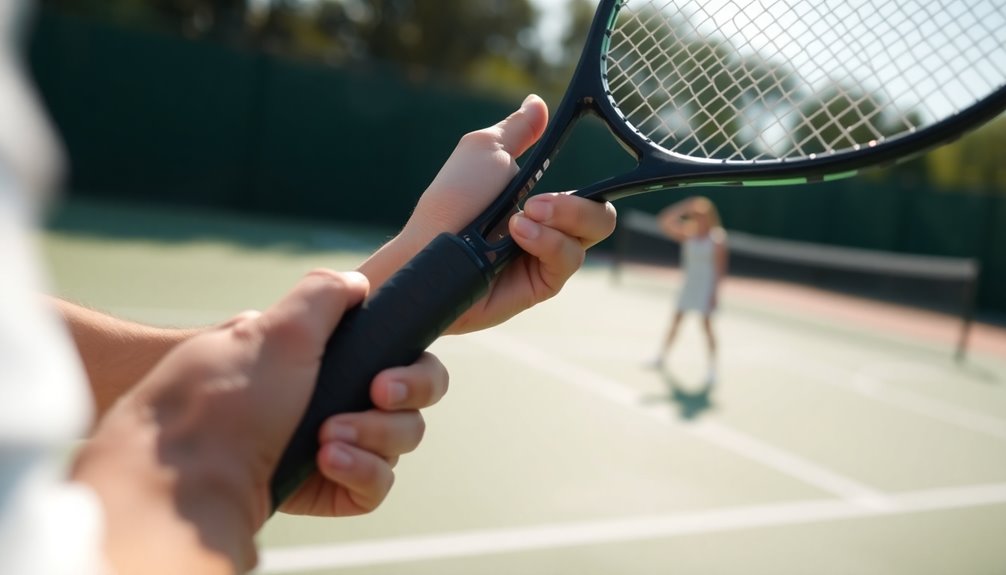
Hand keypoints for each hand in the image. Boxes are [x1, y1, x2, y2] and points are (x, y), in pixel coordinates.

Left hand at [72, 270, 438, 572]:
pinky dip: (362, 472)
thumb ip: (323, 295)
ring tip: (328, 437)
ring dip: (374, 436)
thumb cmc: (225, 398)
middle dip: (402, 397)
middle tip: (376, 394)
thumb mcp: (274, 329)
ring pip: (398, 441)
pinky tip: (328, 462)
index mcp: (323, 358)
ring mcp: (333, 445)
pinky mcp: (330, 490)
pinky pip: (377, 484)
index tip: (384, 377)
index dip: (410, 368)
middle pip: (410, 400)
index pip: (396, 357)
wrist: (186, 476)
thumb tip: (357, 282)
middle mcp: (332, 399)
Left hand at [359, 94, 616, 333]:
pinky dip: (547, 242)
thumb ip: (518, 130)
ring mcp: (547, 258)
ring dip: (557, 219)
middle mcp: (551, 230)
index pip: (594, 192)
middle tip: (536, 201)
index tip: (591, 175)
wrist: (431, 249)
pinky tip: (518, 235)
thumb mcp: (486, 151)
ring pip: (589, 236)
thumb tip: (538, 102)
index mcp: (543, 198)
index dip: (601, 182)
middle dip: (577, 206)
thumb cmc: (452, 200)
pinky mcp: (542, 284)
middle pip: (601, 216)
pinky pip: (569, 260)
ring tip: (516, 220)